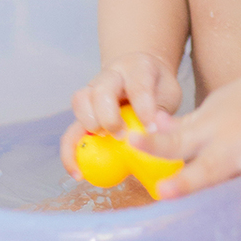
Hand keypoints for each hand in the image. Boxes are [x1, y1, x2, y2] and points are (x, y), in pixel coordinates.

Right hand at [60, 52, 181, 177]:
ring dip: (89, 125)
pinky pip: (71, 129)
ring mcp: (92, 91)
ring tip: (104, 144)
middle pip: (101, 90)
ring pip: (80, 101)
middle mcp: (111, 75)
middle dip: (109, 116)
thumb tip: (159, 138)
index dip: (144, 108)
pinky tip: (79, 173)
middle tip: (121, 136)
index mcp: (137, 68)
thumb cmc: (157, 88)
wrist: (140, 74)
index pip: (138, 85)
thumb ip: (163, 113)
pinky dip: (71, 152)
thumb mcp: (169, 94)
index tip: (151, 128)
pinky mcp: (83, 113)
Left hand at [142, 77, 240, 224]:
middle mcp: (237, 138)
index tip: (132, 142)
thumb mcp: (208, 111)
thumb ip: (182, 128)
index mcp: (211, 130)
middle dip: (190, 178)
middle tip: (166, 191)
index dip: (154, 142)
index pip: (176, 139)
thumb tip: (148, 127)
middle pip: (211, 162)